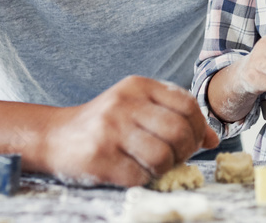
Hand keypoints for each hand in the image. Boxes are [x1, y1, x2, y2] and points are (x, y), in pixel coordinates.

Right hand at [43, 76, 218, 186]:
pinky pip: (140, 176)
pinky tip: (134, 172)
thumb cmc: (105, 124)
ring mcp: (111, 129)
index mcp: (138, 86)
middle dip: (185, 152)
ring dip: (165, 169)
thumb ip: (175, 117)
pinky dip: (144, 179)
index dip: (197, 128)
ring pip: (162, 156)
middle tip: (175, 158)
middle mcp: (125, 103)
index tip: (191, 141)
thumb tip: (212, 139)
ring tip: (153, 166)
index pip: (187, 105)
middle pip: (179, 131)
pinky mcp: (100, 157)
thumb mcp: (139, 109)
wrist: (54, 136)